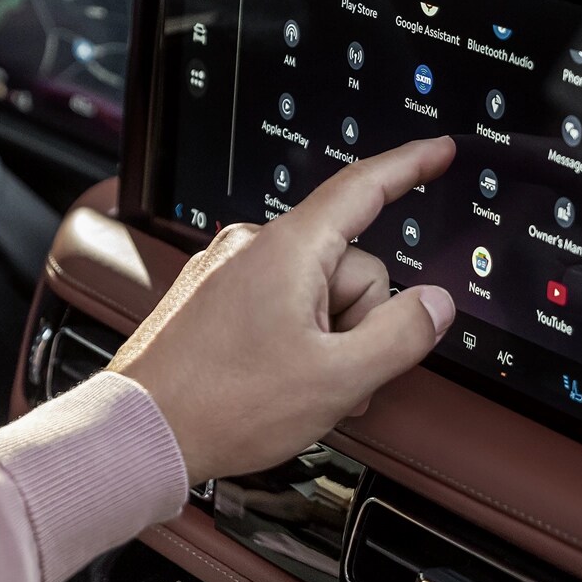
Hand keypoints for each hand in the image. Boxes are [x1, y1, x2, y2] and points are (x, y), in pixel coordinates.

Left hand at [108, 138, 458, 480]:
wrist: (143, 431)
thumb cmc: (223, 405)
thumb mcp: (338, 378)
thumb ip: (402, 335)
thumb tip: (434, 304)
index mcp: (287, 249)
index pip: (362, 189)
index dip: (409, 166)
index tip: (438, 150)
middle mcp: (252, 247)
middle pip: (349, 264)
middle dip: (358, 321)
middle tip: (333, 372)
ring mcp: (227, 272)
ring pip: (316, 291)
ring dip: (327, 339)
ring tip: (299, 384)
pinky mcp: (212, 299)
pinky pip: (278, 305)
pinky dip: (295, 340)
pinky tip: (279, 380)